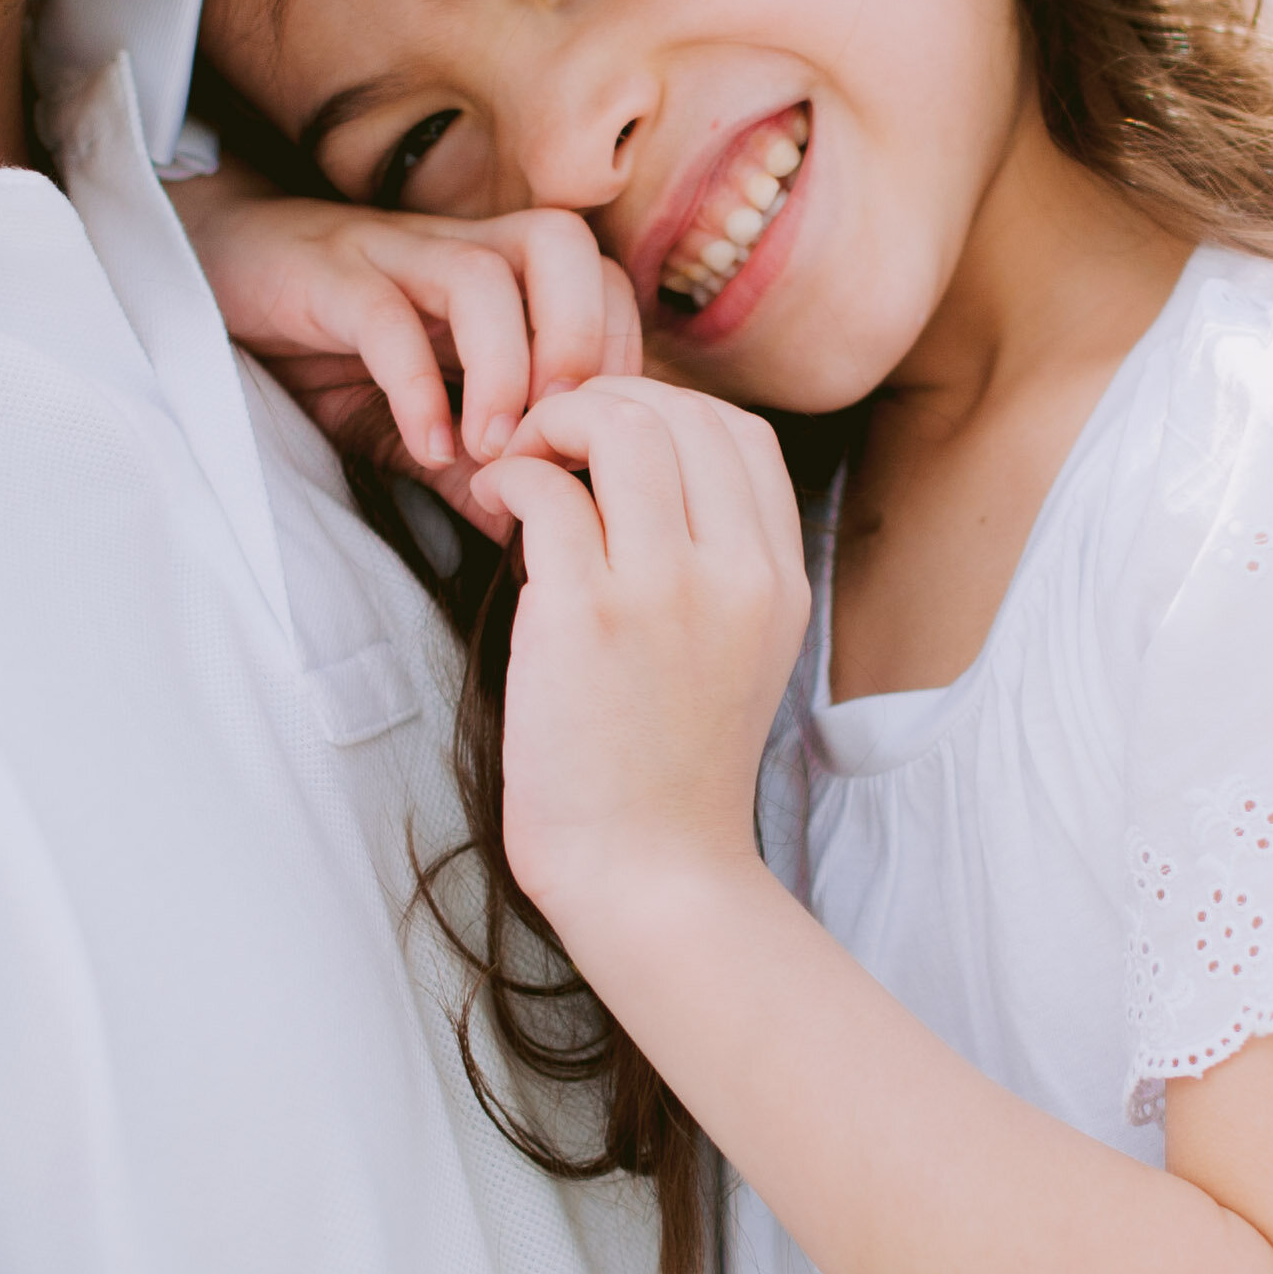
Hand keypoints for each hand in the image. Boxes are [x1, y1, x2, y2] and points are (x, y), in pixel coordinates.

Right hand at [172, 164, 641, 538]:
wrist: (223, 284)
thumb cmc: (333, 349)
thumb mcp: (415, 421)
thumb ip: (475, 471)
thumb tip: (535, 542)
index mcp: (500, 275)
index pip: (603, 283)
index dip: (617, 359)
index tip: (596, 445)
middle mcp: (459, 250)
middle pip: (561, 246)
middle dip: (580, 341)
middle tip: (560, 436)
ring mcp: (395, 256)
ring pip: (482, 275)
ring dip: (503, 369)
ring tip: (492, 451)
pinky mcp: (329, 276)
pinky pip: (386, 315)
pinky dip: (417, 385)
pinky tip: (427, 445)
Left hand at [470, 379, 808, 940]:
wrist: (651, 872)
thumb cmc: (670, 772)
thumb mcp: (739, 658)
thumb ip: (717, 567)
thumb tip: (645, 475)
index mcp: (778, 581)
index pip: (740, 433)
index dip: (665, 410)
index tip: (608, 445)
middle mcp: (737, 574)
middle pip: (680, 411)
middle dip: (600, 401)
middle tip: (549, 443)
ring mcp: (665, 591)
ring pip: (621, 428)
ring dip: (554, 423)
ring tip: (520, 462)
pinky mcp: (586, 616)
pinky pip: (546, 492)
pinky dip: (510, 478)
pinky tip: (494, 505)